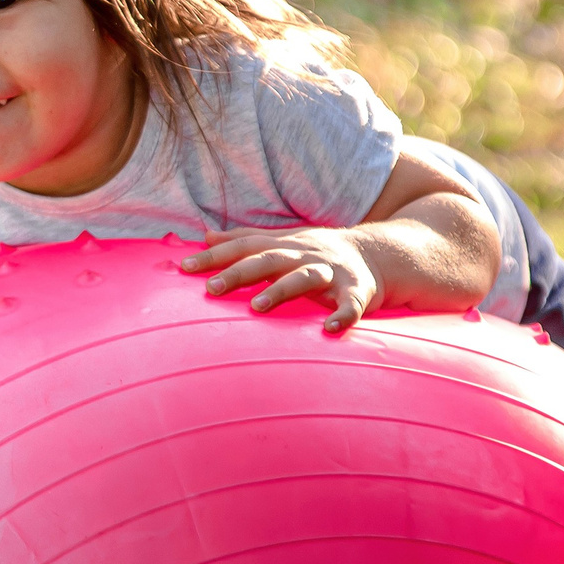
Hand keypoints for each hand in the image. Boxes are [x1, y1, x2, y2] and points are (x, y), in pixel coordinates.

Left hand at [181, 226, 380, 332]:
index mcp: (285, 245)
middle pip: (268, 260)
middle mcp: (305, 255)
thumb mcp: (283, 239)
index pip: (245, 246)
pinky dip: (343, 315)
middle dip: (239, 272)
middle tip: (211, 289)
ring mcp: (332, 272)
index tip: (185, 267)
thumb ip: (246, 238)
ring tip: (257, 307)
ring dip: (281, 291)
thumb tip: (207, 235)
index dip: (215, 255)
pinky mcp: (358, 291)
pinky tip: (330, 329)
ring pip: (304, 278)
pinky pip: (351, 304)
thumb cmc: (319, 251)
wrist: (379, 253)